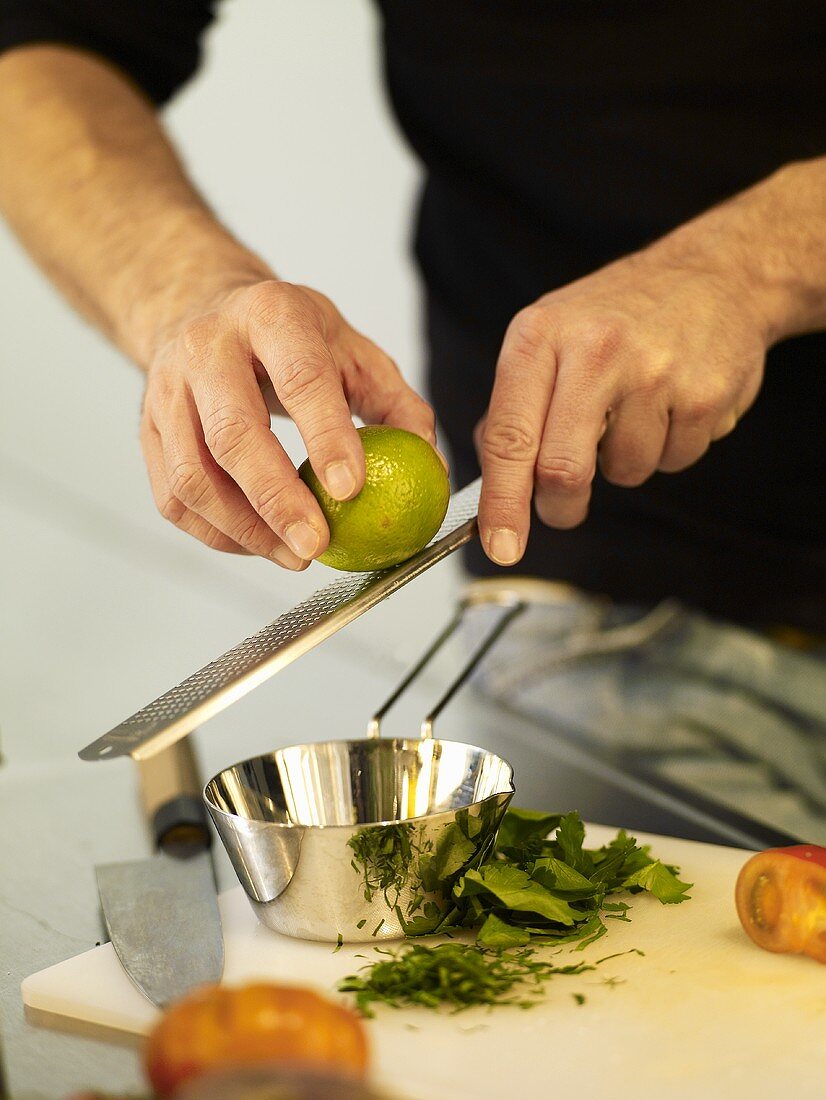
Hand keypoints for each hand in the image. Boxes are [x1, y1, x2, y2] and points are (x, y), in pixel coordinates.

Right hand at [141, 281, 435, 567]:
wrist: (201, 310)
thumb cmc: (288, 340)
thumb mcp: (352, 350)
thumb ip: (396, 405)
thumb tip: (428, 465)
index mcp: (270, 315)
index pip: (300, 379)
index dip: (327, 437)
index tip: (353, 490)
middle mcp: (207, 348)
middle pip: (234, 434)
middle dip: (278, 499)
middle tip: (317, 544)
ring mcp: (166, 390)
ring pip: (193, 476)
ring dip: (246, 529)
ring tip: (295, 555)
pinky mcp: (147, 431)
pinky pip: (174, 499)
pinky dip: (218, 534)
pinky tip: (259, 543)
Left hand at [476, 247, 770, 564]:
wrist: (716, 273)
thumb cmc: (618, 314)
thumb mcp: (550, 335)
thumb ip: (516, 404)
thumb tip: (492, 476)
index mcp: (541, 337)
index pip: (510, 436)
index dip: (503, 502)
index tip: (501, 547)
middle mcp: (595, 350)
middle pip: (563, 469)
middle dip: (560, 506)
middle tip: (564, 506)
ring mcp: (656, 372)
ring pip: (626, 472)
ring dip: (625, 463)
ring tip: (636, 412)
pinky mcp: (706, 394)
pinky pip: (676, 460)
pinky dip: (670, 447)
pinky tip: (673, 404)